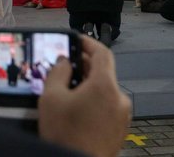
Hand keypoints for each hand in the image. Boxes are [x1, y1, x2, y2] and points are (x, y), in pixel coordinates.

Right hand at [38, 36, 130, 156]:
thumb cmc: (65, 135)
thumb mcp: (51, 97)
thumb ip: (58, 72)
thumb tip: (64, 61)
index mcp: (105, 86)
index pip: (102, 52)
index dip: (87, 42)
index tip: (76, 39)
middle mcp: (119, 98)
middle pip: (103, 71)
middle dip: (83, 65)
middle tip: (64, 64)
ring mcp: (122, 115)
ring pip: (104, 89)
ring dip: (87, 83)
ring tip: (66, 89)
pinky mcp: (119, 129)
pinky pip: (107, 104)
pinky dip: (93, 99)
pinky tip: (75, 107)